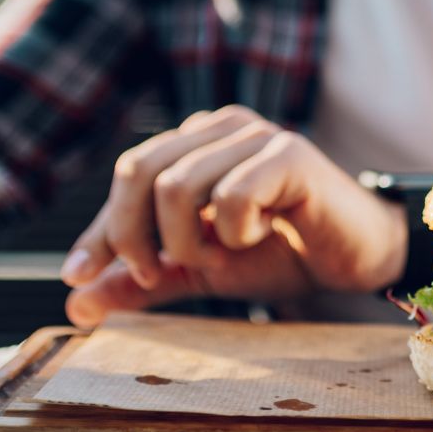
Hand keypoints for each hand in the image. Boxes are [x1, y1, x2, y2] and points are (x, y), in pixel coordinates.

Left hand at [60, 105, 406, 326]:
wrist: (356, 258)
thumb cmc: (279, 254)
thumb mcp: (199, 271)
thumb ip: (142, 281)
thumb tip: (76, 304)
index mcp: (195, 143)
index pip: (129, 175)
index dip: (101, 230)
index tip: (78, 279)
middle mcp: (220, 127)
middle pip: (139, 170)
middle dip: (132, 235)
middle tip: (156, 274)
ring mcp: (256, 135)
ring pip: (178, 187)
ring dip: (189, 242)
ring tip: (222, 256)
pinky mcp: (289, 154)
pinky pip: (231, 197)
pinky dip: (234, 233)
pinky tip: (259, 236)